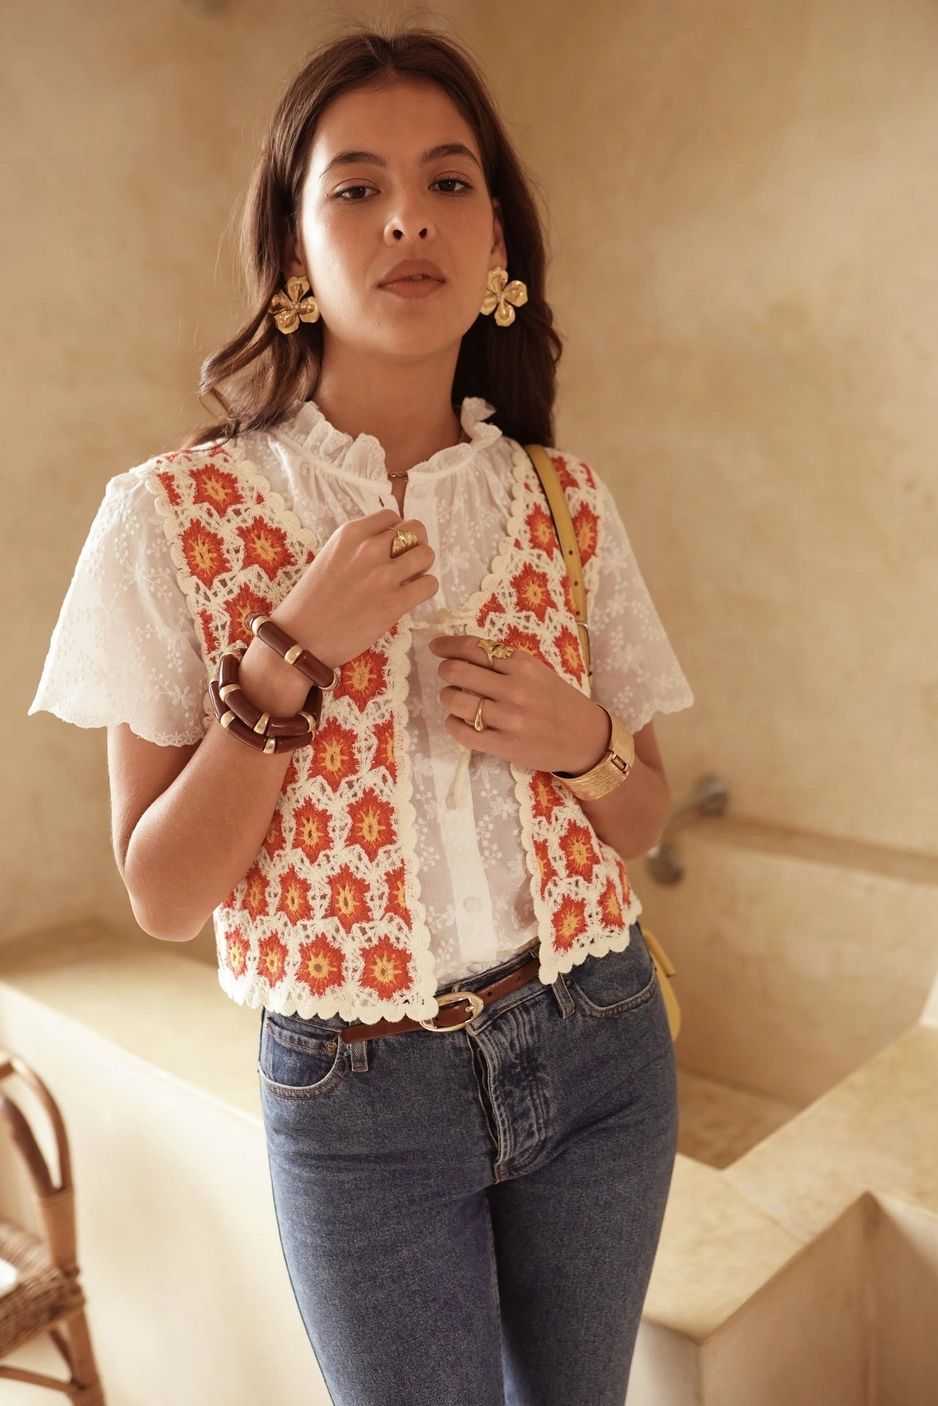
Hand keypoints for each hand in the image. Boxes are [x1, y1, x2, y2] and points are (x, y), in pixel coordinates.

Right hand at [273, 509, 438, 667]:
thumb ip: (357, 547)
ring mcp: (383, 575)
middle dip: (417, 544)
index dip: (398, 532)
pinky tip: (411, 597)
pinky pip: (430, 585)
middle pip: (416, 529)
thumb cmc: (311, 602)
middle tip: (407, 563)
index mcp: (350, 533)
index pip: (392, 516)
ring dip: (423, 567)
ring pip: (427, 555)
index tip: (393, 548)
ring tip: (410, 581)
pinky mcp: (394, 603)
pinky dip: (425, 589)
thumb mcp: (330, 557)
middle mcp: (369, 549)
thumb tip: (387, 545)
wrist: (300, 639)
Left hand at [429, 634, 609, 774]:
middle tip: (446, 674)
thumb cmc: (557, 701)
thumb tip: (462, 652)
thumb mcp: (536, 672)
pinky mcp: (505, 745)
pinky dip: (452, 724)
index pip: (473, 648)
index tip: (436, 647)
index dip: (447, 645)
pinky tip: (457, 720)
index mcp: (523, 665)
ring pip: (455, 701)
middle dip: (445, 670)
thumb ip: (504, 662)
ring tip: (453, 698)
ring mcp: (509, 719)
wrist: (584, 738)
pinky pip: (462, 732)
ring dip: (447, 697)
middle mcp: (515, 689)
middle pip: (458, 671)